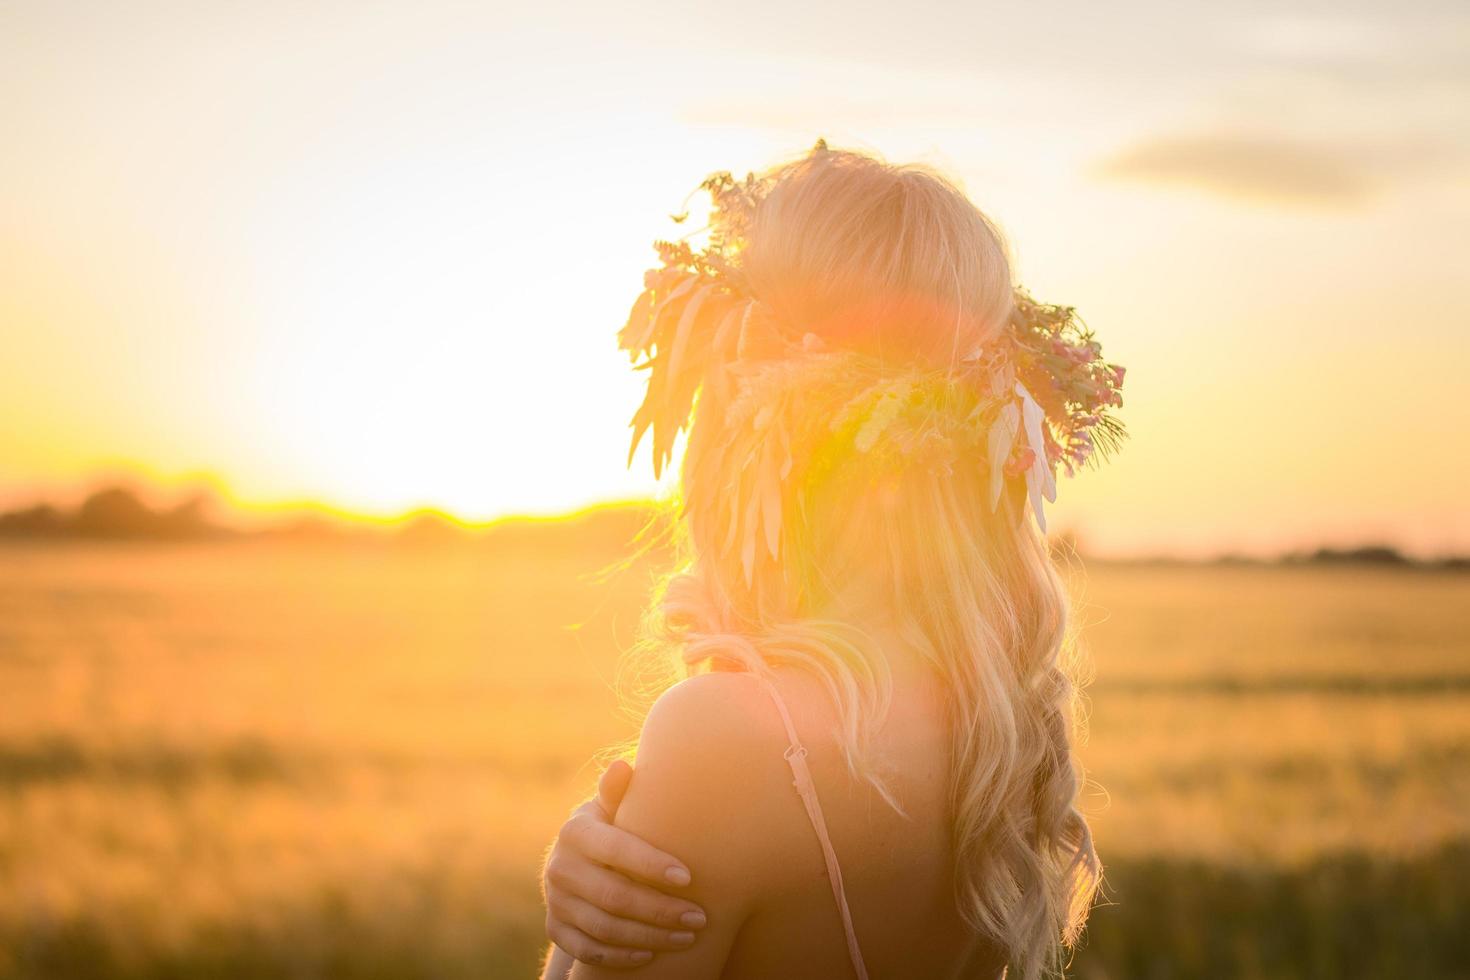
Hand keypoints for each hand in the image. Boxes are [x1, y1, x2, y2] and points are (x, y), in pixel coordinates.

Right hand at [542, 759, 706, 967]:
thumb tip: (622, 766)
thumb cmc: (613, 826)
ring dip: (650, 936)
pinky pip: (588, 950)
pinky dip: (621, 955)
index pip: (616, 850)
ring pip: (605, 929)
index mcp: (576, 831)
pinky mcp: (556, 928)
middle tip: (700, 917)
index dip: (652, 865)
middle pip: (614, 896)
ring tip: (687, 935)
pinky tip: (652, 954)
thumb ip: (619, 791)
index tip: (688, 877)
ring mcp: (555, 901)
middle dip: (661, 910)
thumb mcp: (613, 805)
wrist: (577, 857)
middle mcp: (559, 866)